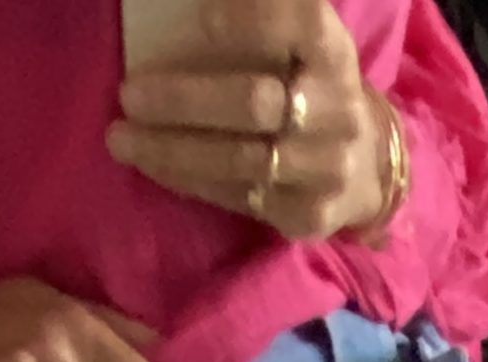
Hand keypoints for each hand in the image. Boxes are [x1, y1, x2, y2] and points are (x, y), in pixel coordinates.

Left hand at [109, 0, 389, 241]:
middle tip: (128, 94)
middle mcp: (337, 110)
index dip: (250, 19)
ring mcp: (326, 169)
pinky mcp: (308, 215)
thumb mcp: (297, 46)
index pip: (300, 23)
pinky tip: (152, 164)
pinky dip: (187, 179)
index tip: (199, 18)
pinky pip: (236, 198)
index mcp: (332, 53)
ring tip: (121, 138)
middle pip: (254, 102)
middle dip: (184, 98)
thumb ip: (257, 27)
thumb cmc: (307, 87)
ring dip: (171, 149)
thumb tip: (182, 11)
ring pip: (239, 160)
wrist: (366, 167)